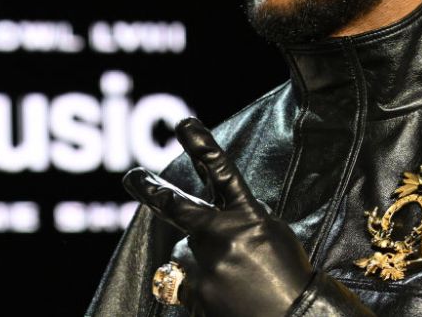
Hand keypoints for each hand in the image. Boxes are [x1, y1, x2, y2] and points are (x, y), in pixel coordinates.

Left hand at [123, 117, 313, 316]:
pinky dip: (202, 290)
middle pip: (175, 206)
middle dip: (150, 189)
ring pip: (184, 256)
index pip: (222, 173)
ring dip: (201, 264)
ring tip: (232, 282)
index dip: (202, 146)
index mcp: (248, 216)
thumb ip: (238, 220)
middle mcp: (222, 236)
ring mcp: (205, 266)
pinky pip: (186, 286)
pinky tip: (226, 298)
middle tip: (132, 176)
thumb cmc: (289, 277)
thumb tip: (209, 219)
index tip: (184, 124)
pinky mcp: (195, 294)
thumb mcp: (270, 234)